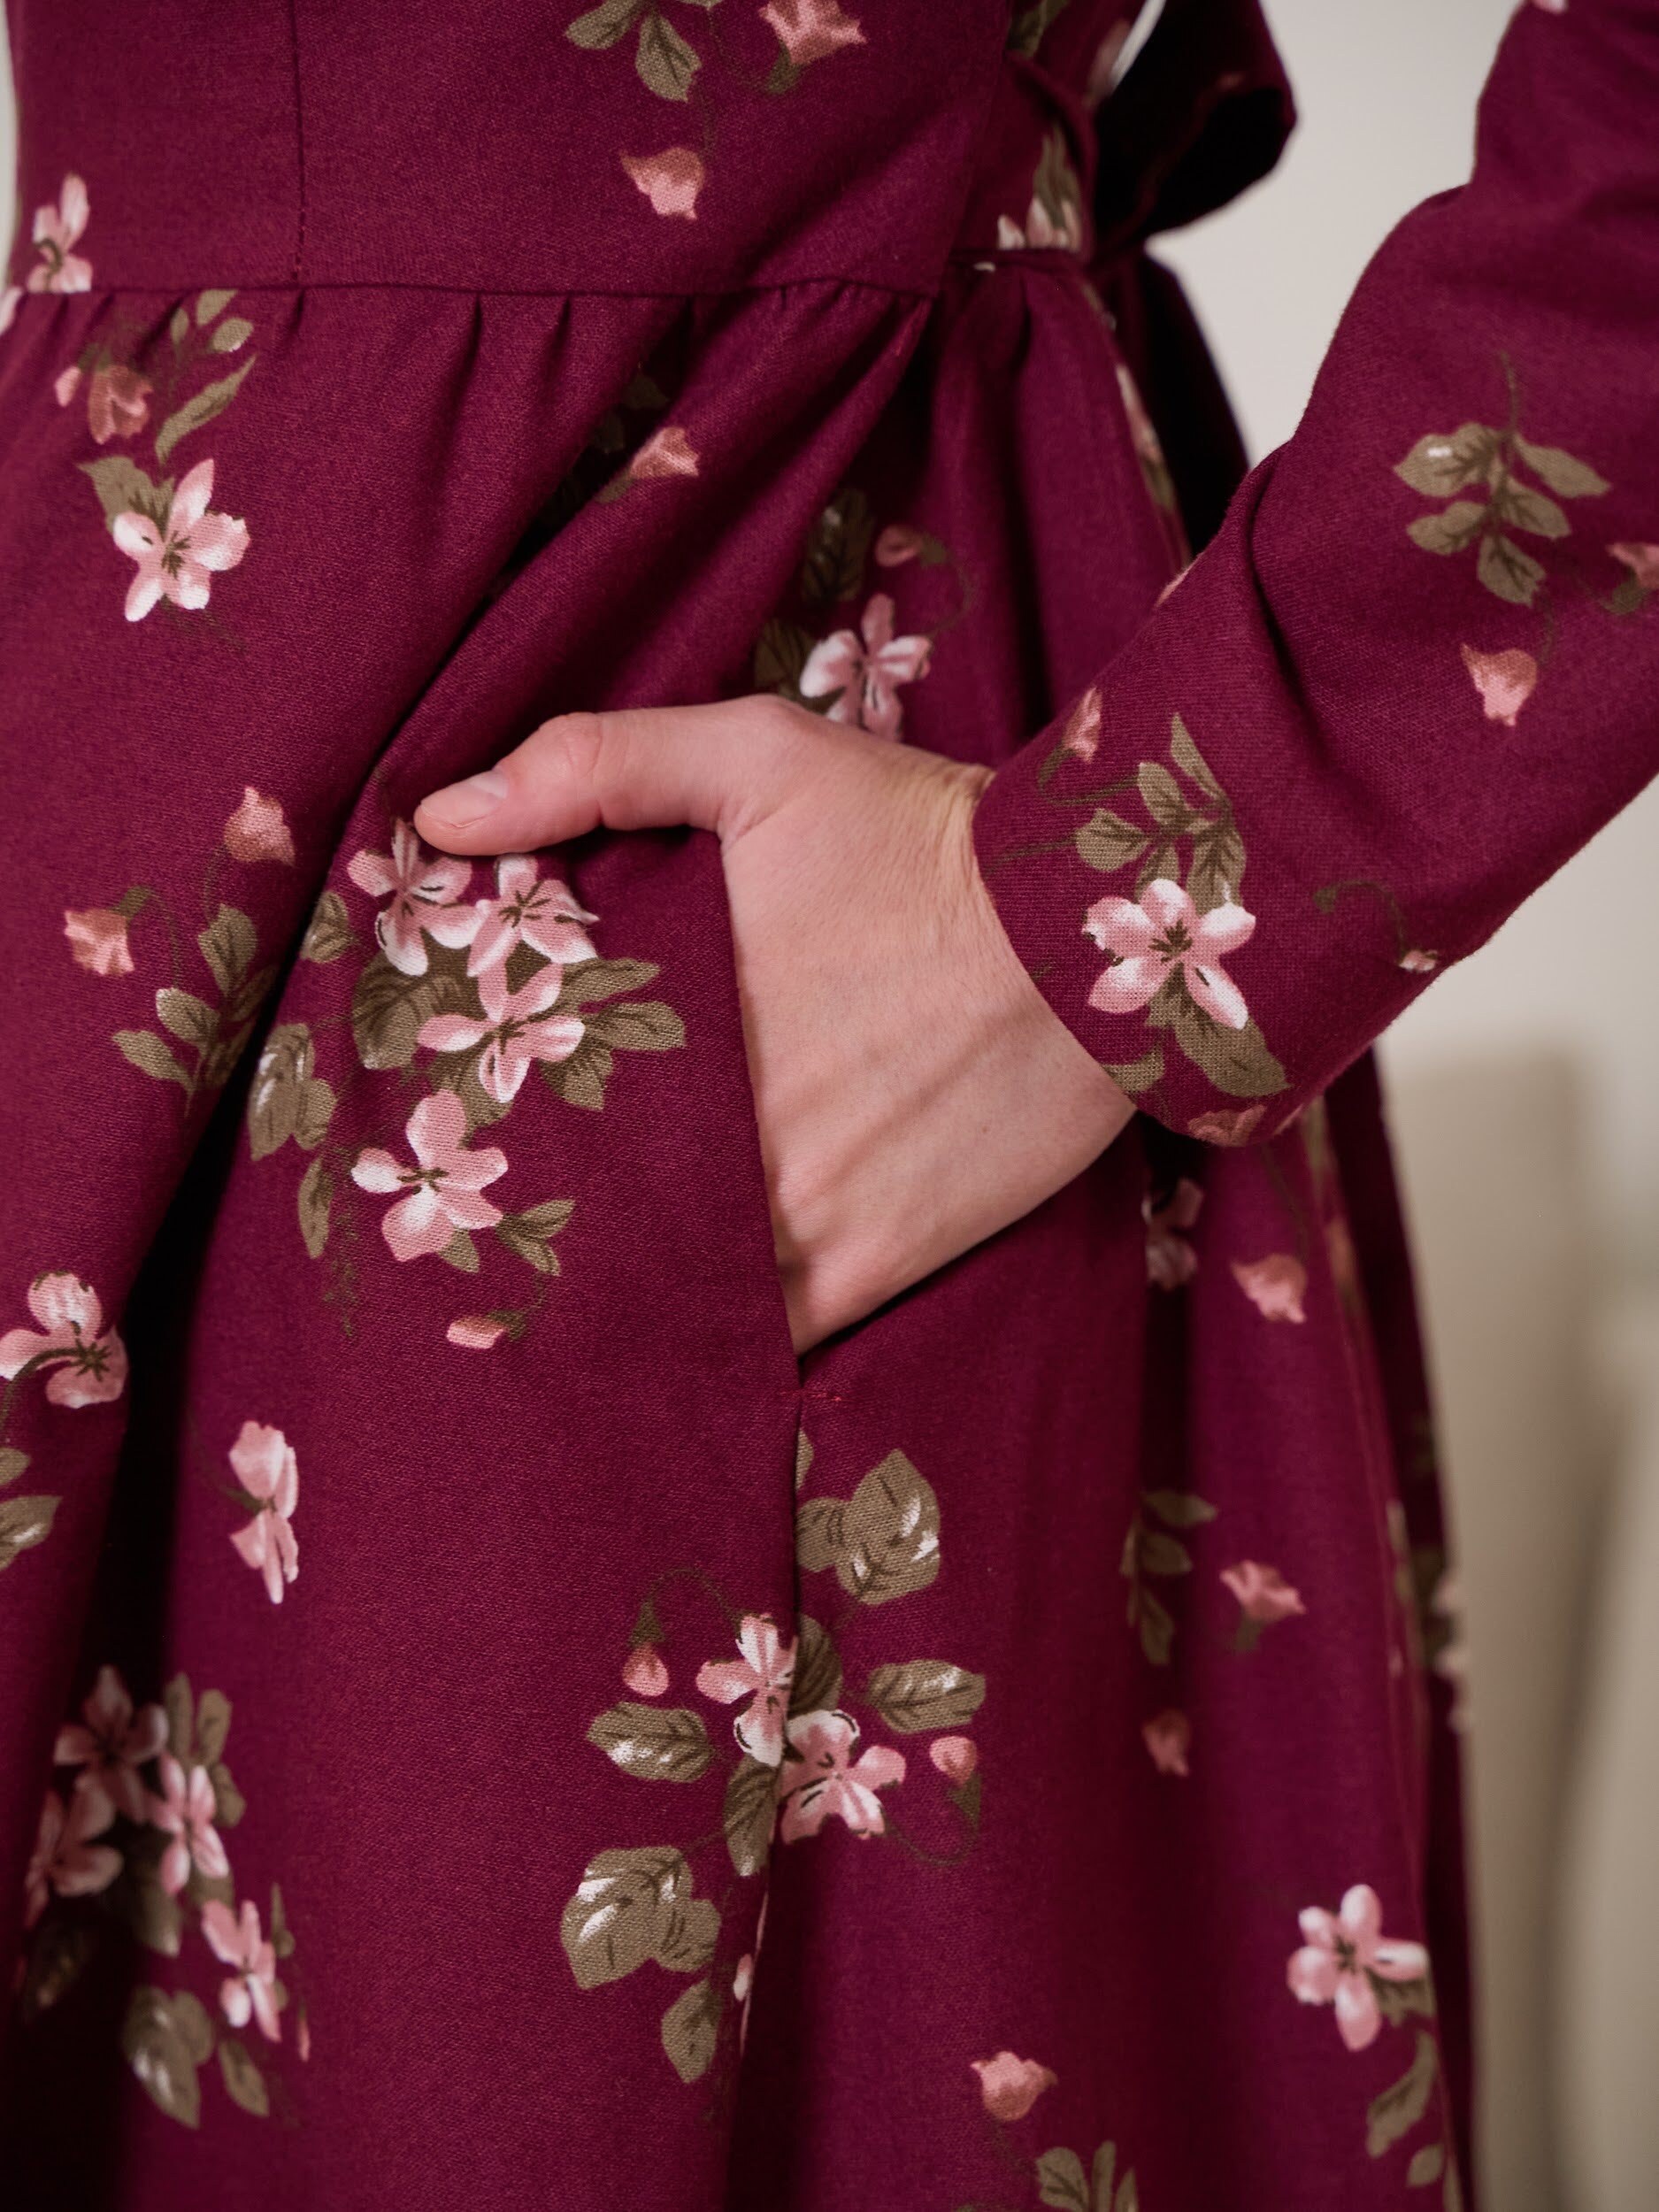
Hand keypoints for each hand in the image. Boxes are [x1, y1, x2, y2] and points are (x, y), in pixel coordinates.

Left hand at [415, 699, 1132, 1351]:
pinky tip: (672, 1364)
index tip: (437, 1166)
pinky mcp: (878, 1264)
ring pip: (668, 1298)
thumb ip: (598, 767)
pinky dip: (718, 1354)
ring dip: (618, 1308)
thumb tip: (442, 816)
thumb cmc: (927, 837)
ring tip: (558, 1329)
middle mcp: (723, 1141)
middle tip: (481, 1258)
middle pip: (585, 1223)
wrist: (1097, 929)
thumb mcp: (762, 756)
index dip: (475, 1151)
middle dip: (534, 1240)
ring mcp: (801, 1217)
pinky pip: (771, 1341)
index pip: (527, 1118)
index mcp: (670, 1028)